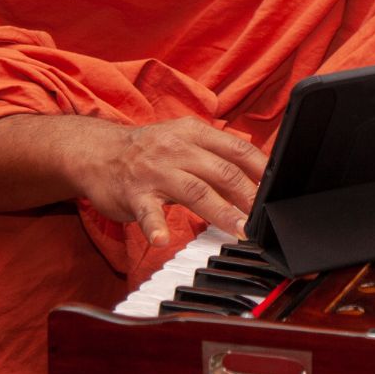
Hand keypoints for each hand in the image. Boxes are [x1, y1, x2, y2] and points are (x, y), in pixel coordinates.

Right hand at [72, 116, 266, 246]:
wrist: (97, 152)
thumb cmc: (148, 151)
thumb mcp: (183, 142)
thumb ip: (215, 156)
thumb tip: (254, 177)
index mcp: (194, 133)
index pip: (237, 149)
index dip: (261, 169)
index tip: (277, 189)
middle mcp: (177, 149)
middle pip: (222, 171)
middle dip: (248, 196)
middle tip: (266, 218)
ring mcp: (155, 172)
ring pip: (195, 191)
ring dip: (221, 212)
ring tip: (238, 231)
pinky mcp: (134, 194)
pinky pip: (147, 213)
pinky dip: (155, 227)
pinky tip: (163, 240)